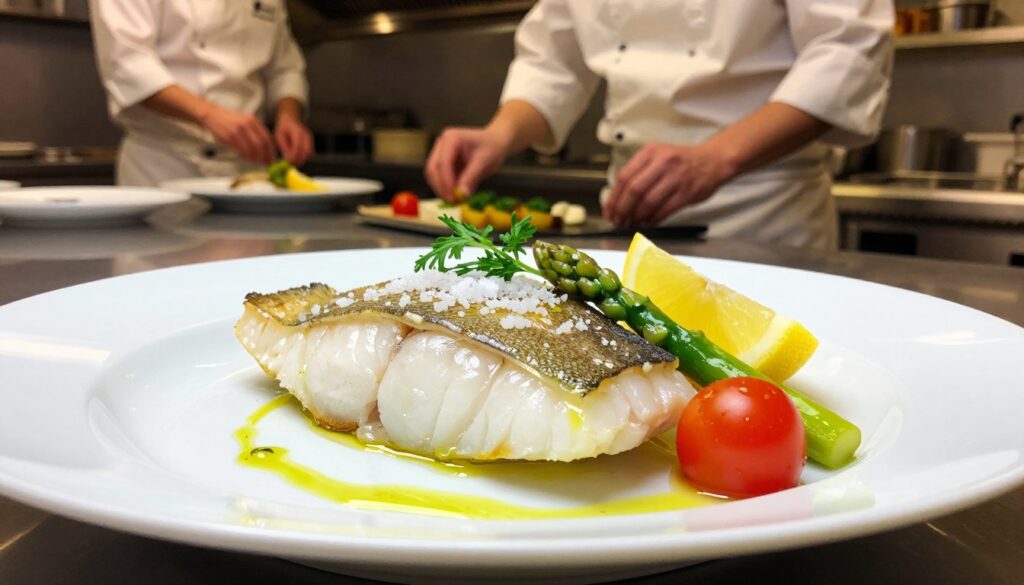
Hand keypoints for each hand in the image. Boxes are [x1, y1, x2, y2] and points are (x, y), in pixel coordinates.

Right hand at [199, 105, 275, 164]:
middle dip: (264, 156)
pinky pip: (240, 150)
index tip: (271, 159)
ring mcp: (238, 130)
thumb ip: (256, 132)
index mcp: (254, 120)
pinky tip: (247, 158)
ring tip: (255, 162)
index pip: (267, 138)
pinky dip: (245, 156)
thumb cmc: (232, 121)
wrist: (214, 116)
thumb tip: (267, 150)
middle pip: (261, 145)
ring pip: (251, 149)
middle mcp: (247, 124)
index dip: (271, 151)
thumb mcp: (246, 122)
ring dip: (254, 158)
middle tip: (264, 163)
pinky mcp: (229, 137)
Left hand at [274, 111, 313, 165]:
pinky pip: (309, 152)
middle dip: (299, 160)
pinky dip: (304, 157)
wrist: (290, 119)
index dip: (293, 156)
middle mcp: (306, 135)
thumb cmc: (283, 128)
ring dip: (302, 159)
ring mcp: (310, 138)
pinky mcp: (311, 142)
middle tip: (290, 165)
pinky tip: (296, 158)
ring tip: (292, 162)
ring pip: (309, 153)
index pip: (297, 147)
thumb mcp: (279, 136)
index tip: (287, 162)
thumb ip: (284, 147)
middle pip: (306, 151)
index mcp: (297, 131)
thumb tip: (288, 159)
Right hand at [425, 127, 508, 201]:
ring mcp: (441, 153)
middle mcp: (442, 144)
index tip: (453, 195)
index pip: (443, 162)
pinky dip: (446, 189)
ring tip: (456, 200)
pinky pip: (439, 179)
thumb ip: (472, 177)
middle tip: (453, 201)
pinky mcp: (443, 164)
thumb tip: (462, 194)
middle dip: (441, 187)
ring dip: (442, 189)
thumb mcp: (485, 162)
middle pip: (433, 168)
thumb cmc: (492, 147)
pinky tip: (456, 196)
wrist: (496, 142)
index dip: (446, 180)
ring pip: (433, 175)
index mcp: (452, 138)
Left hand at [604, 143, 735, 226]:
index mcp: (650, 152)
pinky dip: (653, 219)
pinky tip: (648, 222)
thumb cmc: (682, 161)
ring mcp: (676, 177)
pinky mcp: (687, 192)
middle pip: (634, 190)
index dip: (614, 198)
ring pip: (648, 202)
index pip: (624, 177)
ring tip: (632, 223)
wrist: (713, 160)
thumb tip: (618, 199)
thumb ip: (639, 173)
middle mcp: (663, 162)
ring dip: (637, 216)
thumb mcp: (658, 156)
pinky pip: (664, 210)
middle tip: (618, 221)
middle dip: (623, 209)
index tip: (609, 211)